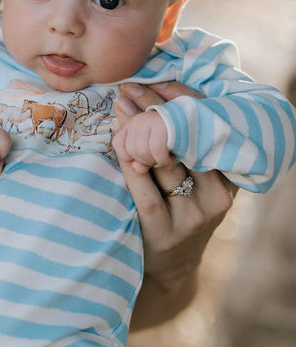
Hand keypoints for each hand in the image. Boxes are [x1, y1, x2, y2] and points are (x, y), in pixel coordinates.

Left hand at [113, 110, 173, 173]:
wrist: (191, 123)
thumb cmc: (170, 139)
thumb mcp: (152, 149)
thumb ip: (141, 159)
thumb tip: (137, 169)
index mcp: (131, 125)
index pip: (118, 144)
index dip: (129, 157)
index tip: (143, 160)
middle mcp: (137, 120)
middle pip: (132, 150)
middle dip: (146, 161)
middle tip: (158, 160)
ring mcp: (148, 121)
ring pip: (142, 151)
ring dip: (156, 161)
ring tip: (165, 159)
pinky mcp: (162, 125)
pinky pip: (157, 150)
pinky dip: (164, 160)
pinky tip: (170, 161)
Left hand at [114, 82, 235, 310]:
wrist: (168, 268)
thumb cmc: (177, 210)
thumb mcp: (194, 180)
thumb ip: (184, 144)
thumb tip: (150, 93)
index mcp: (229, 176)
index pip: (211, 126)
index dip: (184, 99)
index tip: (156, 78)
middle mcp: (217, 195)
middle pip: (185, 141)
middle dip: (155, 108)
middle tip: (129, 87)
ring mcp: (192, 216)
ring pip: (163, 162)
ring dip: (137, 130)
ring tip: (120, 107)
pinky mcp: (164, 231)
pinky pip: (142, 189)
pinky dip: (128, 163)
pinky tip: (117, 143)